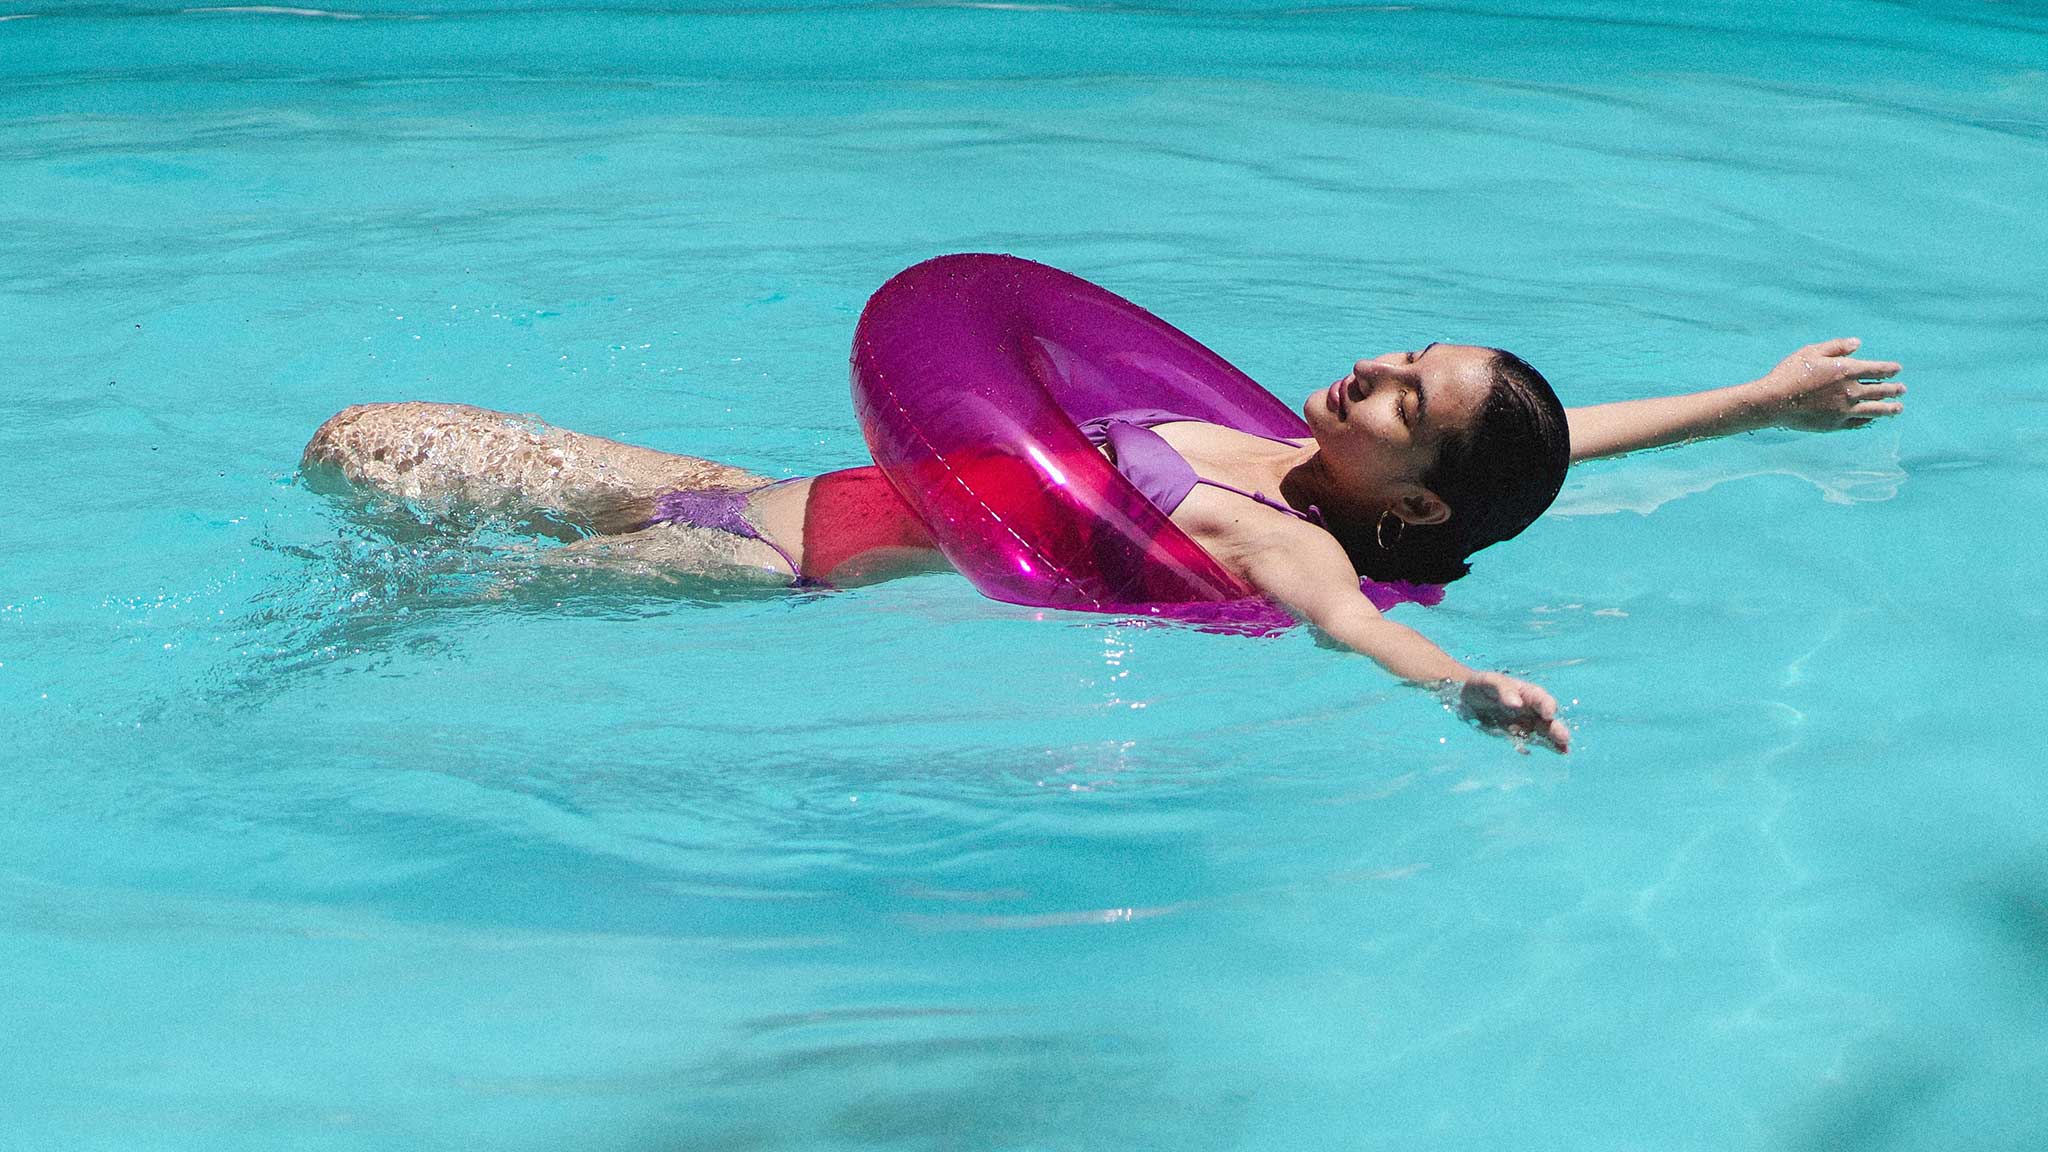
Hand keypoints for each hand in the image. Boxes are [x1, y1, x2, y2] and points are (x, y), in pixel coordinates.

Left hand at [1457, 671, 1569, 752]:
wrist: (1465, 697)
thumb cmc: (1481, 684)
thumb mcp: (1490, 681)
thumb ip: (1503, 690)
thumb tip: (1517, 703)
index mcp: (1527, 692)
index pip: (1541, 698)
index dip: (1547, 705)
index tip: (1549, 714)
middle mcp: (1530, 709)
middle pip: (1546, 719)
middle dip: (1556, 728)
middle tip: (1564, 739)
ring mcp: (1524, 723)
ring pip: (1541, 732)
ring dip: (1551, 741)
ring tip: (1563, 751)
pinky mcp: (1514, 735)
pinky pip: (1525, 741)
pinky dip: (1530, 747)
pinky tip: (1530, 753)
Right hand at [1748, 337, 1904, 432]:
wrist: (1773, 402)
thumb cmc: (1789, 373)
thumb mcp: (1811, 352)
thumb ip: (1836, 347)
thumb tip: (1858, 343)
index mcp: (1846, 371)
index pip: (1877, 369)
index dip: (1890, 369)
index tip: (1897, 369)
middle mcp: (1851, 391)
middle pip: (1881, 391)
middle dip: (1894, 390)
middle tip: (1902, 390)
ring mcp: (1845, 410)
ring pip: (1876, 410)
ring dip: (1890, 409)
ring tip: (1898, 409)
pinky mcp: (1835, 424)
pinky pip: (1858, 423)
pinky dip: (1869, 420)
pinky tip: (1873, 419)